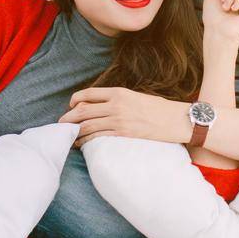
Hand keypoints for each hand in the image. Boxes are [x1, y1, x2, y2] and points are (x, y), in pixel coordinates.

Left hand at [59, 87, 186, 146]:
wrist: (178, 120)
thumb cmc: (160, 109)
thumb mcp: (137, 97)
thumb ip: (119, 100)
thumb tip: (101, 107)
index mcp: (119, 93)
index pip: (89, 94)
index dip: (75, 100)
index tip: (71, 106)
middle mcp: (116, 105)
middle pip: (83, 110)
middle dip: (68, 118)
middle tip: (61, 124)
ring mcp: (119, 121)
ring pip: (88, 126)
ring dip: (75, 132)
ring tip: (68, 136)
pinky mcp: (124, 135)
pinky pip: (98, 138)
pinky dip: (86, 141)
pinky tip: (81, 144)